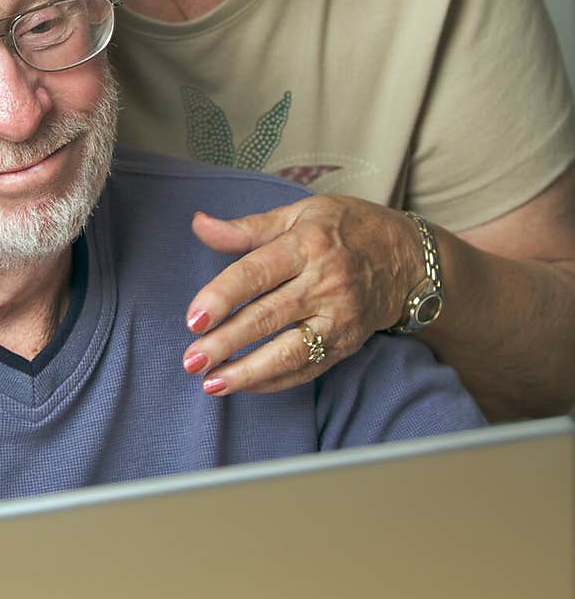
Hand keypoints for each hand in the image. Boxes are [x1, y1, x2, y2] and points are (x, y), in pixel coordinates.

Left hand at [182, 195, 421, 394]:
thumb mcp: (299, 213)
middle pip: (268, 317)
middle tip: (191, 360)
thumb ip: (246, 228)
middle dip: (226, 343)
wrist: (407, 258)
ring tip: (211, 383)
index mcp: (307, 244)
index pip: (256, 273)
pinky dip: (273, 381)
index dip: (221, 296)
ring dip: (247, 372)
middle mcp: (325, 283)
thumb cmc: (344, 229)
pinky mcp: (347, 343)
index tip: (193, 319)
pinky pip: (307, 369)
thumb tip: (199, 224)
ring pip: (289, 351)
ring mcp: (338, 317)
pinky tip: (243, 385)